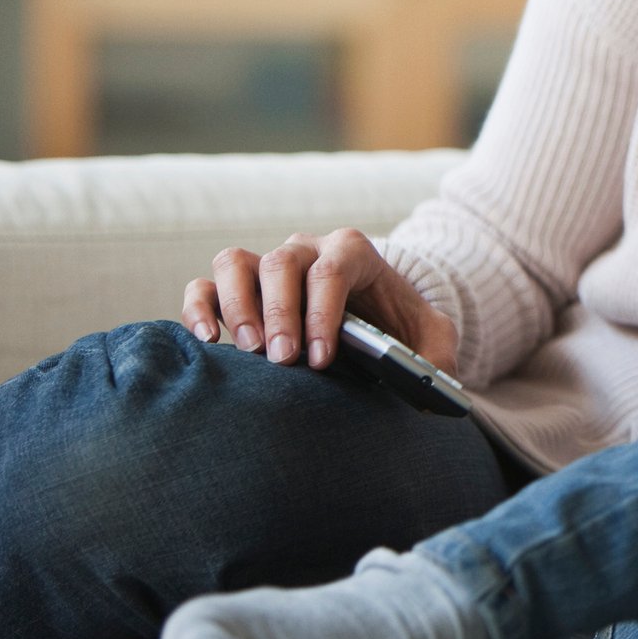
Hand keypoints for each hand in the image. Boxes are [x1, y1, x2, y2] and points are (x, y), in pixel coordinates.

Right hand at [182, 228, 456, 373]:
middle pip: (281, 264)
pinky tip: (206, 341)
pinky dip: (199, 308)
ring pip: (236, 263)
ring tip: (248, 352)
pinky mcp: (238, 287)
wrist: (377, 312)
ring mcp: (268, 264)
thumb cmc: (399, 323)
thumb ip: (438, 354)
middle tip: (284, 360)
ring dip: (237, 306)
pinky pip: (206, 285)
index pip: (332, 269)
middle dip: (281, 313)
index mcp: (352, 251)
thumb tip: (431, 388)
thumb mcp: (431, 334)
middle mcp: (306, 250)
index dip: (322, 311)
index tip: (319, 358)